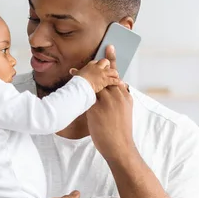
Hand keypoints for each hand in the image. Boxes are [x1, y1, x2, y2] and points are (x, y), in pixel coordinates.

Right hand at [70, 58, 119, 92]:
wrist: (81, 86)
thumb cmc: (78, 81)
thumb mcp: (76, 75)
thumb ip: (76, 72)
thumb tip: (72, 70)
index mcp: (90, 65)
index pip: (96, 62)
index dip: (99, 65)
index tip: (99, 67)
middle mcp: (97, 67)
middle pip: (106, 62)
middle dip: (108, 65)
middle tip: (109, 69)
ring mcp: (103, 73)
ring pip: (112, 70)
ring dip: (114, 74)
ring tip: (116, 76)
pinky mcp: (106, 80)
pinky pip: (114, 80)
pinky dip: (117, 82)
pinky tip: (120, 83)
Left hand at [86, 45, 135, 163]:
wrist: (120, 148)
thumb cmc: (121, 133)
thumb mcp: (125, 113)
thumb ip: (121, 100)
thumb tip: (120, 91)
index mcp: (125, 96)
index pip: (117, 75)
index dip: (112, 62)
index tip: (108, 50)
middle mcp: (118, 95)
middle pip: (107, 75)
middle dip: (100, 64)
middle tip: (96, 52)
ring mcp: (109, 101)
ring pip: (96, 83)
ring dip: (85, 75)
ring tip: (75, 70)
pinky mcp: (98, 108)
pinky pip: (87, 94)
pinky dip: (79, 87)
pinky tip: (72, 83)